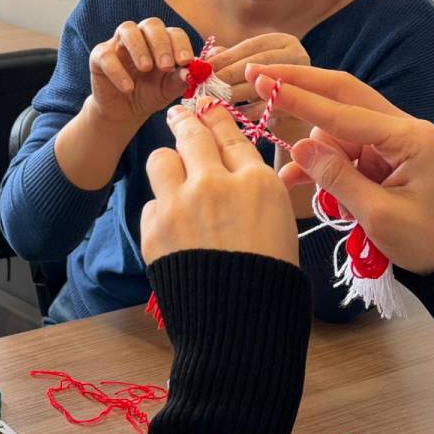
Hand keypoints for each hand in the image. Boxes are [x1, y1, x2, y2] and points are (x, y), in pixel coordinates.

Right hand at [86, 19, 195, 126]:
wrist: (124, 112)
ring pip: (127, 29)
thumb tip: (193, 73)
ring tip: (146, 68)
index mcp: (161, 41)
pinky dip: (117, 71)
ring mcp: (118, 44)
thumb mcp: (168, 90)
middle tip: (167, 65)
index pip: (173, 32)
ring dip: (139, 47)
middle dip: (161, 43)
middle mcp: (140, 37)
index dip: (180, 44)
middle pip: (151, 24)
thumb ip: (180, 81)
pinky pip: (106, 56)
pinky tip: (128, 87)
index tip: (185, 62)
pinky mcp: (99, 57)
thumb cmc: (149, 95)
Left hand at [141, 100, 298, 265]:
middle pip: (192, 134)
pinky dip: (162, 211)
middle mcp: (216, 184)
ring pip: (161, 159)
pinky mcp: (154, 227)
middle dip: (185, 120)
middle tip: (179, 114)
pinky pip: (152, 203)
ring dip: (169, 166)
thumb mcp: (281, 225)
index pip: (230, 134)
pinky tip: (175, 230)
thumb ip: (254, 189)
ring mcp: (180, 204)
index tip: (206, 106)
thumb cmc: (271, 280)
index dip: (216, 117)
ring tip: (175, 177)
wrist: (237, 327)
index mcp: (257, 182)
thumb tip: (234, 169)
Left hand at [210, 31, 308, 115]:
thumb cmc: (262, 89)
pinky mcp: (303, 105)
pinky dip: (247, 111)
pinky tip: (230, 113)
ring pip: (265, 85)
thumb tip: (208, 57)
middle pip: (259, 63)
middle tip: (207, 84)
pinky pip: (268, 108)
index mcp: (283, 41)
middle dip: (229, 74)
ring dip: (235, 93)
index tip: (205, 66)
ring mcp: (305, 81)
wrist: (288, 118)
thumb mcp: (245, 68)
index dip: (226, 56)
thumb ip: (228, 58)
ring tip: (214, 98)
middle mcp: (299, 56)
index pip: (252, 46)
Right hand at [249, 64, 433, 274]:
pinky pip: (342, 148)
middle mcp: (401, 129)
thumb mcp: (380, 216)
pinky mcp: (383, 156)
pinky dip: (321, 161)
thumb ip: (336, 178)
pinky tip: (297, 178)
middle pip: (341, 95)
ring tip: (294, 177)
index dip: (298, 98)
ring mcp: (391, 141)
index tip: (263, 81)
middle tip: (257, 74)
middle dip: (299, 86)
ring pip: (336, 125)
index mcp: (408, 138)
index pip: (342, 111)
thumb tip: (297, 147)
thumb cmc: (430, 242)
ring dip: (312, 146)